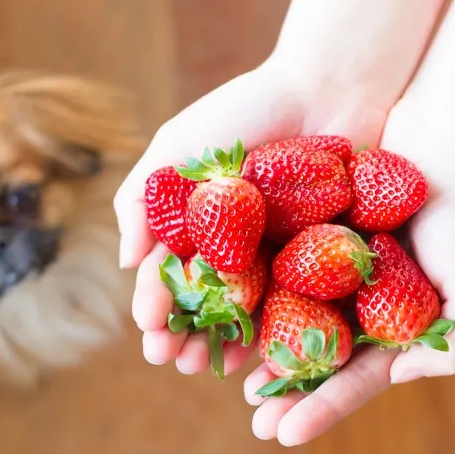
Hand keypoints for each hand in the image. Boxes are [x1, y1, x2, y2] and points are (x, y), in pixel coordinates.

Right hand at [114, 62, 388, 373]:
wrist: (328, 87)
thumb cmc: (247, 109)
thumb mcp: (178, 146)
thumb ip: (142, 199)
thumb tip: (126, 264)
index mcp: (200, 223)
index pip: (172, 273)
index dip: (157, 304)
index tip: (150, 332)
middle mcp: (237, 244)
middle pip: (207, 301)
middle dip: (186, 332)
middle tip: (175, 360)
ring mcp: (279, 253)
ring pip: (249, 311)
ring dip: (225, 341)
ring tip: (210, 366)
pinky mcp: (323, 257)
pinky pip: (298, 303)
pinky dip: (280, 329)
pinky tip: (265, 353)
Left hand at [241, 115, 454, 443]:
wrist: (439, 139)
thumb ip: (454, 343)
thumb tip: (404, 377)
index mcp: (390, 325)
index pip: (352, 376)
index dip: (321, 406)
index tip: (284, 432)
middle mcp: (354, 305)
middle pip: (313, 358)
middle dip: (284, 392)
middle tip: (254, 423)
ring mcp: (327, 273)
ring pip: (285, 320)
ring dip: (257, 352)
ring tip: (226, 379)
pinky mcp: (304, 235)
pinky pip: (272, 269)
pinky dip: (249, 294)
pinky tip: (224, 314)